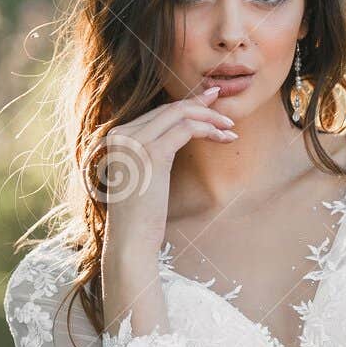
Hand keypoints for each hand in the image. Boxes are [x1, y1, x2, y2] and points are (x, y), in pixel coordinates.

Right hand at [100, 81, 237, 262]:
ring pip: (180, 115)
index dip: (186, 107)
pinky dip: (209, 130)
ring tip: (230, 129)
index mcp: (115, 136)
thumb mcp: (142, 174)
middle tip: (226, 115)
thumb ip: (151, 150)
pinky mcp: (152, 152)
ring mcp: (134, 141)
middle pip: (169, 109)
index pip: (157, 113)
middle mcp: (121, 133)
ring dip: (210, 119)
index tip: (209, 105)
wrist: (130, 240)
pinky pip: (187, 129)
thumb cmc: (140, 214)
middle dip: (202, 108)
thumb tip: (178, 133)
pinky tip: (225, 139)